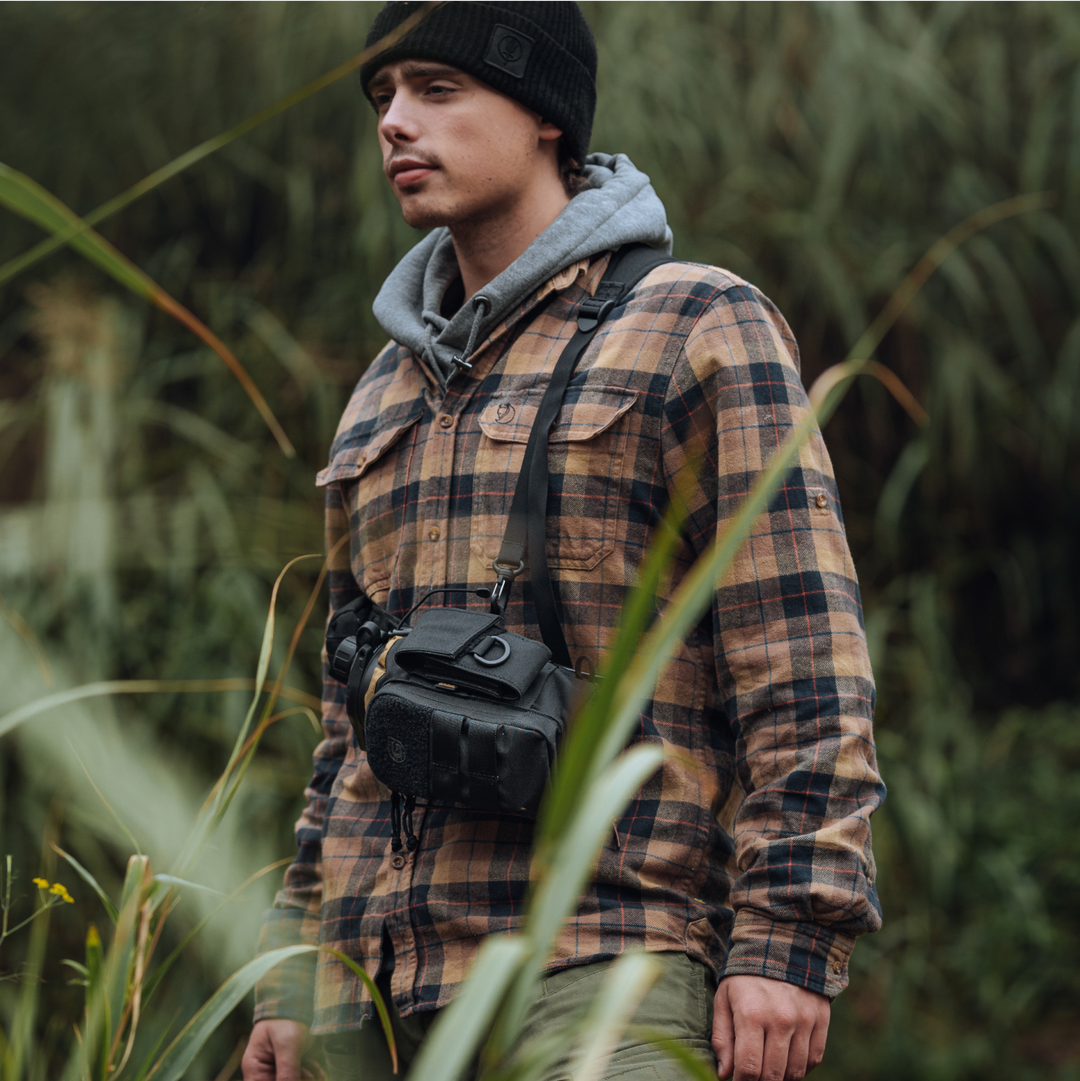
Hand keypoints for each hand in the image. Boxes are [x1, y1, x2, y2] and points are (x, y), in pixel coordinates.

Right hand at [242, 1019, 317, 1080]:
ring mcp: (276, 1067)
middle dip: (297, 1080)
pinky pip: (298, 1075)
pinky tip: (317, 1072)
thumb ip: (287, 1070)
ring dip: (305, 1079)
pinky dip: (309, 1074)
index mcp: (254, 1068)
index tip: (297, 1078)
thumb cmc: (286, 1019)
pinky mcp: (288, 1063)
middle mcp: (262, 1071)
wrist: (296, 999)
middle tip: (310, 1076)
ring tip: (316, 1074)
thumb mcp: (287, 1045)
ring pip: (291, 1080)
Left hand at [712, 975, 829, 1080]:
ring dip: (782, 1076)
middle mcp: (780, 1019)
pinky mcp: (821, 1019)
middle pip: (774, 1075)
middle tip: (754, 1074)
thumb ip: (722, 1038)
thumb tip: (724, 1075)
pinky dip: (802, 1066)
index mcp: (751, 1014)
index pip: (749, 1068)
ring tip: (770, 1065)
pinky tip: (788, 1058)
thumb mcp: (724, 1000)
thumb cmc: (744, 978)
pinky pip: (814, 1059)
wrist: (780, 947)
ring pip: (796, 1072)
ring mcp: (804, 1020)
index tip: (739, 1080)